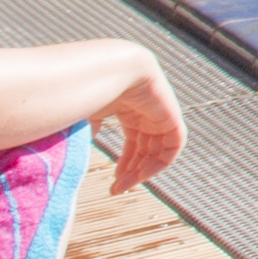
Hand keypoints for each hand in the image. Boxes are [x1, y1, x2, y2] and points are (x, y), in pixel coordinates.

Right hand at [87, 58, 186, 185]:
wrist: (108, 69)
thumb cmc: (87, 88)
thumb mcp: (84, 113)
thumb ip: (87, 129)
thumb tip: (85, 144)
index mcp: (126, 107)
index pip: (133, 140)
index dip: (125, 162)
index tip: (113, 183)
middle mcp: (145, 110)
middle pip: (146, 147)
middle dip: (132, 170)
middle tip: (117, 189)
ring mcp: (160, 111)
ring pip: (158, 149)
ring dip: (143, 170)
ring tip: (125, 185)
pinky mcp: (171, 114)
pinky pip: (173, 143)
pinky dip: (160, 161)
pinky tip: (140, 174)